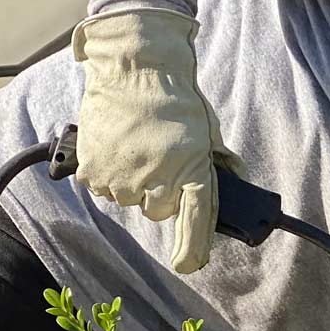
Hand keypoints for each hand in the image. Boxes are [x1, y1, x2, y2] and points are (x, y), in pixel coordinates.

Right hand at [74, 9, 232, 273]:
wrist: (134, 67)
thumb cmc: (175, 96)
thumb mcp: (208, 130)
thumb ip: (220, 163)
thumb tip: (235, 182)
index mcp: (192, 172)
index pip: (195, 224)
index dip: (192, 250)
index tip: (187, 263)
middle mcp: (157, 181)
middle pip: (159, 209)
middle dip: (162, 191)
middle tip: (161, 157)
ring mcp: (123, 179)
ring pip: (130, 198)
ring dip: (134, 181)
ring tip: (138, 146)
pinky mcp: (95, 171)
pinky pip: (104, 187)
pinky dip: (109, 173)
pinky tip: (118, 146)